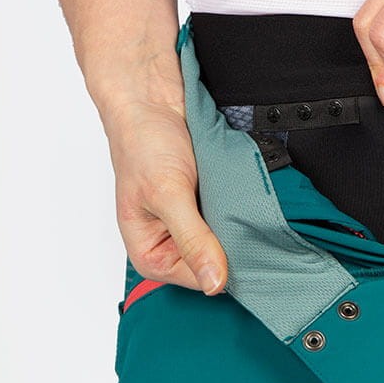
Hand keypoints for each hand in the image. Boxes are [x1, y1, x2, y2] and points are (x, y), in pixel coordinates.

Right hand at [101, 94, 228, 294]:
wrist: (151, 99)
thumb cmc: (143, 144)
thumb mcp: (167, 195)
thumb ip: (192, 240)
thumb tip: (214, 283)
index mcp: (151, 256)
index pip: (202, 281)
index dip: (223, 264)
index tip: (240, 241)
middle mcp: (170, 246)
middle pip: (217, 263)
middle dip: (232, 242)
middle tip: (238, 214)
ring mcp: (191, 225)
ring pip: (228, 241)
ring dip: (237, 223)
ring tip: (234, 199)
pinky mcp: (207, 205)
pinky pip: (232, 217)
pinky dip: (239, 206)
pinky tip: (237, 191)